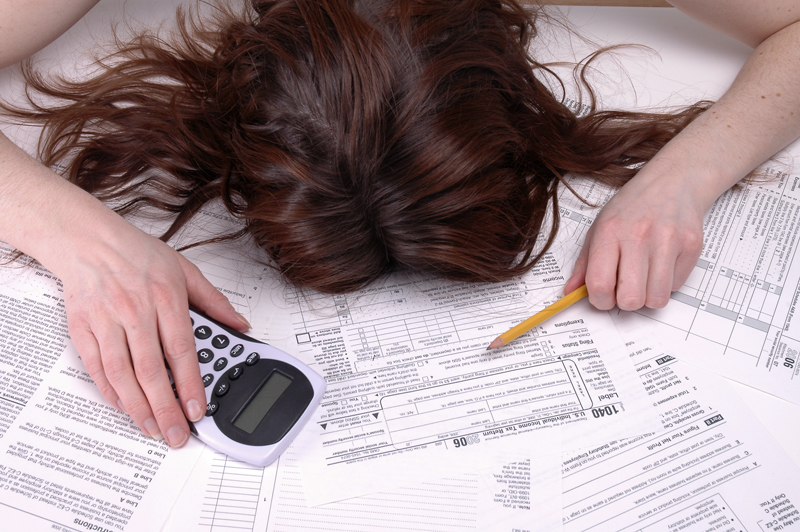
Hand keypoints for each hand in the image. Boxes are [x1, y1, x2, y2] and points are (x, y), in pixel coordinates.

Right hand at [58, 219, 249, 446]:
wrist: (88, 239)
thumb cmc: (138, 254)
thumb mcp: (185, 270)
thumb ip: (214, 301)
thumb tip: (240, 324)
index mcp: (165, 297)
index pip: (182, 350)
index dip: (191, 384)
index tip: (198, 409)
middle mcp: (135, 311)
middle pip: (151, 370)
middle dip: (166, 407)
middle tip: (177, 433)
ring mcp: (106, 321)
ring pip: (122, 374)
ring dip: (138, 407)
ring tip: (152, 428)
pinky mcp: (82, 328)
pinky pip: (96, 367)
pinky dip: (110, 391)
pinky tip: (124, 407)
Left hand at [564, 165, 705, 310]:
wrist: (673, 181)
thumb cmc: (633, 206)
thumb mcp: (599, 227)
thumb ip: (584, 264)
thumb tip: (571, 292)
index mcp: (609, 231)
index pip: (599, 284)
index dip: (600, 300)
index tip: (603, 296)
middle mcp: (638, 235)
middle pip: (630, 299)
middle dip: (625, 301)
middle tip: (625, 287)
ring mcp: (668, 241)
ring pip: (656, 299)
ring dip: (648, 295)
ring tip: (644, 276)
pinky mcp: (691, 246)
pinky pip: (675, 287)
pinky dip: (667, 283)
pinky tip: (662, 263)